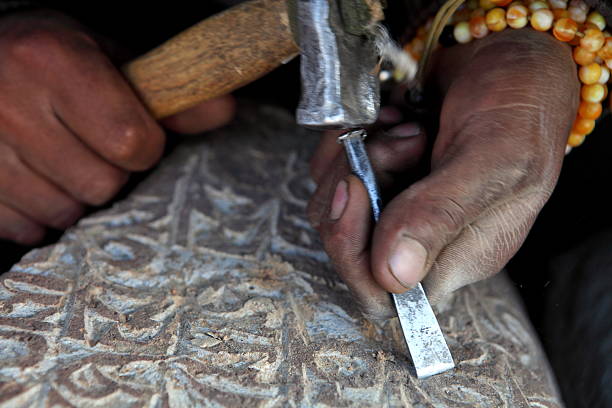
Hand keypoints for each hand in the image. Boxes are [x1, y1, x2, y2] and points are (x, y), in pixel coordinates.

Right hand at [0, 10, 233, 244]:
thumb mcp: (108, 60)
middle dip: (109, 170)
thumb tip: (224, 109)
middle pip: (102, 185)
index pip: (132, 142)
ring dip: (74, 193)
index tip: (131, 132)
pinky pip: (26, 229)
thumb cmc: (50, 60)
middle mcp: (10, 103)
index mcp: (54, 60)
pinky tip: (31, 175)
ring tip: (57, 156)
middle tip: (89, 143)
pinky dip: (37, 211)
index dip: (144, 145)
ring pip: (65, 212)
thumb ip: (167, 92)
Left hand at [308, 29, 578, 319]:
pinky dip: (353, 134)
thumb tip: (395, 275)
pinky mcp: (381, 171)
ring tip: (406, 127)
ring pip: (333, 202)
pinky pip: (335, 164)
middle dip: (352, 189)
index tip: (359, 188)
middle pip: (347, 248)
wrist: (512, 56)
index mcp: (459, 255)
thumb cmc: (521, 107)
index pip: (384, 294)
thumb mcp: (496, 159)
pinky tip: (395, 116)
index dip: (354, 253)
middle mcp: (423, 237)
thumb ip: (443, 214)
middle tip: (391, 144)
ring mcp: (398, 203)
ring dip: (357, 155)